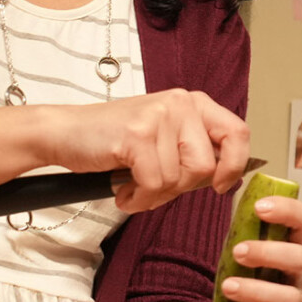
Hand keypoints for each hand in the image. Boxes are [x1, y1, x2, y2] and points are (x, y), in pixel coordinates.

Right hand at [39, 89, 250, 212]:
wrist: (64, 133)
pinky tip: (124, 192)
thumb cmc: (115, 142)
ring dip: (155, 196)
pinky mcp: (136, 134)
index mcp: (192, 103)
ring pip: (178, 179)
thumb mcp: (164, 139)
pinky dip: (138, 199)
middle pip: (206, 166)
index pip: (238, 133)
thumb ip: (195, 151)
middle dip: (181, 188)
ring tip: (134, 187)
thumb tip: (229, 178)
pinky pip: (153, 184)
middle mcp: (179, 103)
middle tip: (155, 186)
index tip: (221, 186)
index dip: (235, 166)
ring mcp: (158, 116)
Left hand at [223, 193, 301, 301]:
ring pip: (290, 299)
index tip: (260, 208)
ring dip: (257, 290)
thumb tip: (231, 185)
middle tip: (236, 252)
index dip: (289, 211)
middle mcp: (297, 276)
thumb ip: (241, 225)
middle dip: (269, 252)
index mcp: (289, 247)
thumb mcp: (237, 248)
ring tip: (226, 287)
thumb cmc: (237, 277)